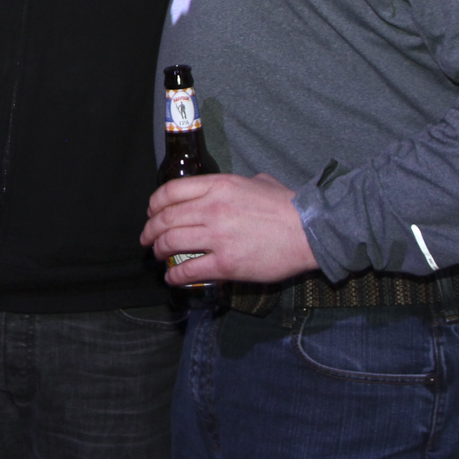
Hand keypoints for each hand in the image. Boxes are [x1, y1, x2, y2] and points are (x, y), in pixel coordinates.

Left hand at [139, 173, 318, 284]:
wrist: (310, 232)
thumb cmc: (288, 206)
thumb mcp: (259, 181)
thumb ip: (239, 183)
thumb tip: (236, 186)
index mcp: (218, 185)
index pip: (170, 191)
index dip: (154, 204)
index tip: (151, 212)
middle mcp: (212, 208)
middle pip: (165, 218)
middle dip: (151, 230)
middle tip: (148, 238)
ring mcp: (217, 236)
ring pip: (171, 242)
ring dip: (159, 251)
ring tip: (158, 256)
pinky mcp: (226, 263)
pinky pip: (189, 269)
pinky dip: (175, 275)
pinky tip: (172, 277)